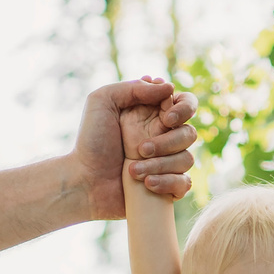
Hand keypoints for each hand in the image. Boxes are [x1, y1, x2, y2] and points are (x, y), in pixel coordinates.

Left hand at [76, 76, 198, 214]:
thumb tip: (169, 88)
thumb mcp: (102, 101)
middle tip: (141, 149)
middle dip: (168, 142)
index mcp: (152, 114)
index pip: (186, 103)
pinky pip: (184, 183)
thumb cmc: (91, 142)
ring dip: (160, 165)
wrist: (84, 182)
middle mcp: (163, 137)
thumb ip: (133, 88)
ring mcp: (166, 163)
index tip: (166, 118)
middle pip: (189, 133)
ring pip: (187, 160)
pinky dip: (167, 183)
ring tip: (133, 171)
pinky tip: (146, 184)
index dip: (184, 109)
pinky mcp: (167, 186)